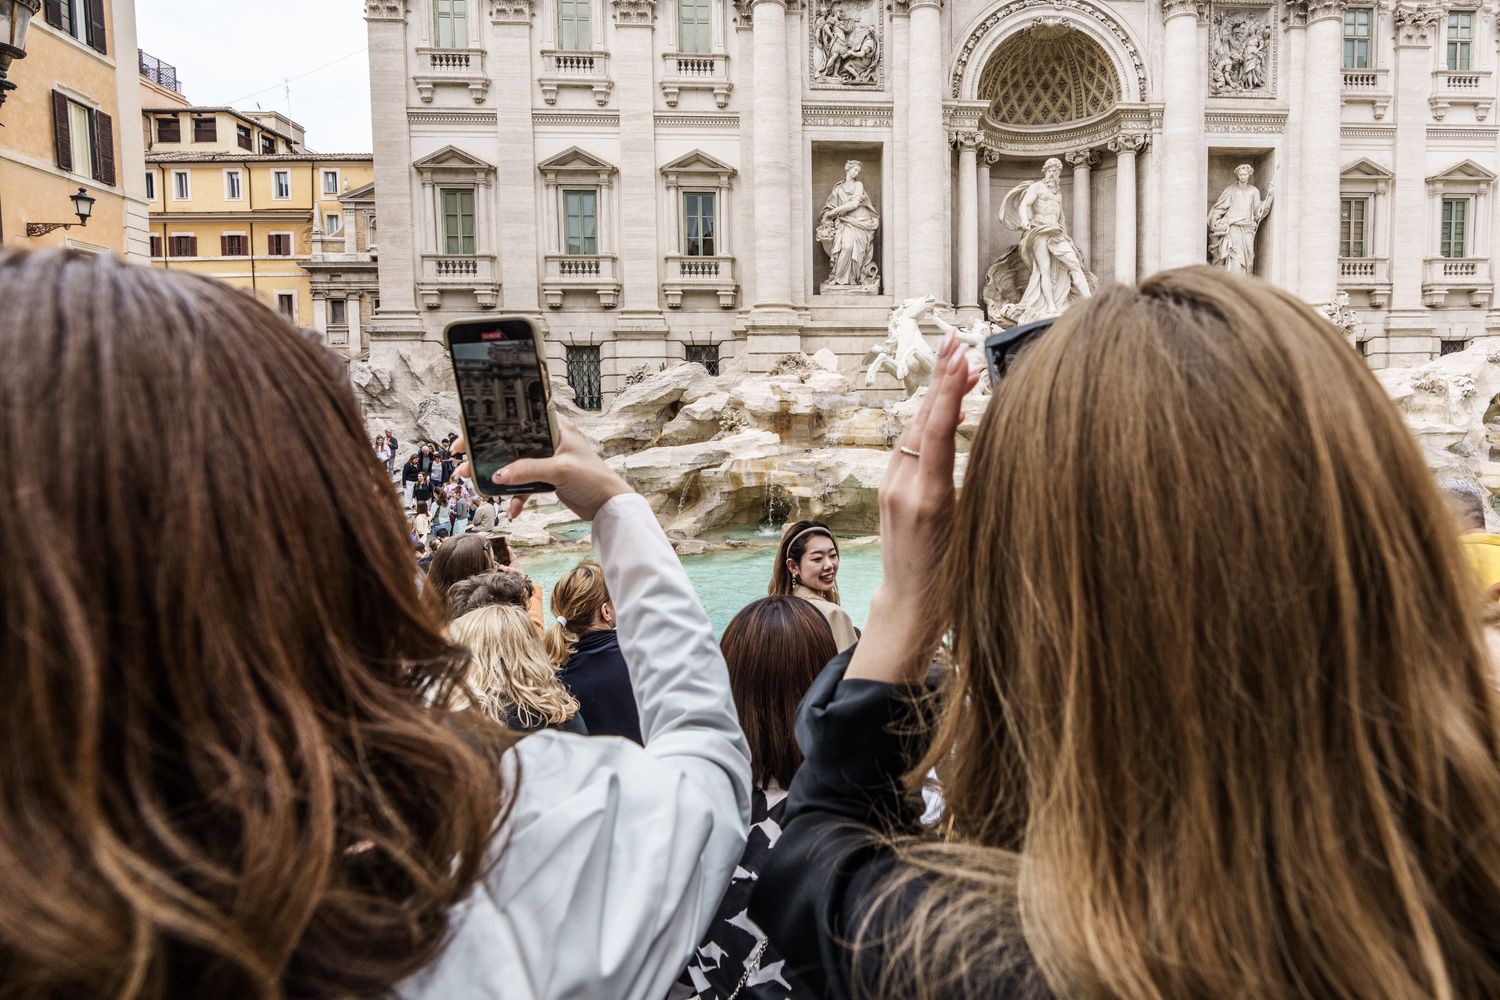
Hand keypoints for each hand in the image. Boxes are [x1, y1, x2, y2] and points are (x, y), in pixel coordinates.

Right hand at [455, 418, 632, 521]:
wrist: (609, 506)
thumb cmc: (593, 479)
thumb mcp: (559, 470)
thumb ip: (528, 470)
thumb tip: (498, 474)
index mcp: (554, 427)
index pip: (517, 418)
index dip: (491, 424)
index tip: (468, 434)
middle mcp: (549, 440)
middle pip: (510, 442)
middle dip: (486, 454)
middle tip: (463, 461)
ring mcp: (547, 460)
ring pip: (514, 465)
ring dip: (497, 477)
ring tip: (475, 485)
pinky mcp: (547, 479)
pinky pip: (525, 485)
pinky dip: (517, 497)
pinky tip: (513, 510)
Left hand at [846, 333, 978, 683]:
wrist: (908, 607)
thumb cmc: (951, 580)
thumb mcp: (972, 531)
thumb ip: (971, 483)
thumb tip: (982, 434)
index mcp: (928, 499)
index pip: (935, 429)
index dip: (947, 389)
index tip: (959, 354)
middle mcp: (902, 487)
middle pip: (922, 420)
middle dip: (940, 380)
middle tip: (955, 342)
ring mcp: (891, 488)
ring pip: (914, 430)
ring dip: (936, 397)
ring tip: (958, 366)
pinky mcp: (889, 491)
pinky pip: (910, 447)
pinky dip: (928, 422)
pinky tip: (945, 408)